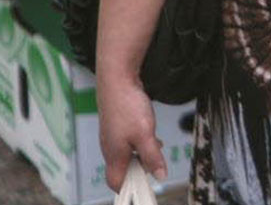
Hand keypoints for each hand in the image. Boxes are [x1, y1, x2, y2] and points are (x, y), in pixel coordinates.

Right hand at [98, 76, 165, 191]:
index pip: (116, 182)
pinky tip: (151, 137)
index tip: (145, 188)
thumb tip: (160, 176)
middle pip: (122, 170)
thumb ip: (152, 157)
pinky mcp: (117, 126)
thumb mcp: (145, 134)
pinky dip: (140, 144)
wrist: (117, 80)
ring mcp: (112, 137)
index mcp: (114, 155)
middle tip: (155, 166)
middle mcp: (110, 148)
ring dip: (142, 156)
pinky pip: (128, 142)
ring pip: (127, 155)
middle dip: (139, 171)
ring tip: (156, 149)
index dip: (129, 188)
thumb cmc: (127, 107)